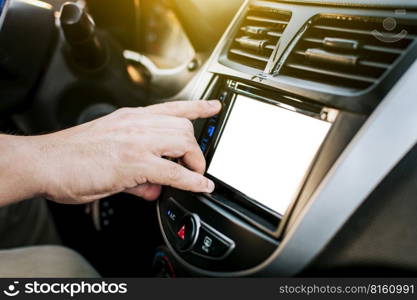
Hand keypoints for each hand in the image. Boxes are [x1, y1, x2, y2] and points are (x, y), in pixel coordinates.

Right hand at [27, 100, 220, 203]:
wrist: (45, 162)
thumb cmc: (71, 157)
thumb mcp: (110, 157)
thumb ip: (139, 173)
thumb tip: (157, 187)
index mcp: (130, 119)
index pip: (172, 107)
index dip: (197, 107)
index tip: (213, 106)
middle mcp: (136, 124)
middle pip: (183, 126)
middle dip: (194, 147)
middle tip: (193, 164)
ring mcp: (136, 141)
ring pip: (182, 142)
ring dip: (193, 161)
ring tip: (193, 174)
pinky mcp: (133, 162)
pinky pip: (173, 171)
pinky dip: (192, 180)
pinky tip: (200, 186)